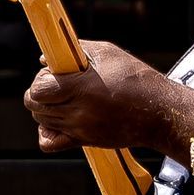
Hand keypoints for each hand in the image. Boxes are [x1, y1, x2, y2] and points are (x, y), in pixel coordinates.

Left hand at [23, 43, 193, 156]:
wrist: (159, 111)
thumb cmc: (137, 78)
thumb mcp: (108, 53)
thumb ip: (75, 51)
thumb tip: (46, 58)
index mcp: (82, 87)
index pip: (39, 89)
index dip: (40, 80)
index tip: (52, 73)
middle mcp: (78, 111)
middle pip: (35, 105)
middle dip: (39, 93)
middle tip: (56, 85)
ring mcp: (80, 128)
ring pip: (41, 120)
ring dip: (45, 108)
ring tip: (64, 99)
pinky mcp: (85, 141)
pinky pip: (50, 143)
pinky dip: (47, 132)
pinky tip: (59, 120)